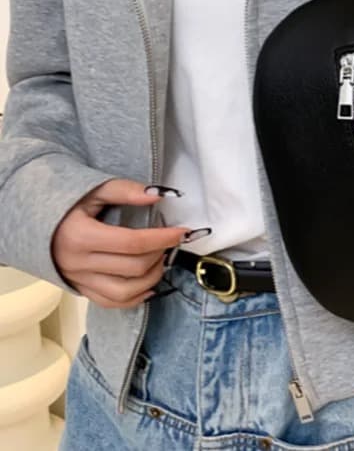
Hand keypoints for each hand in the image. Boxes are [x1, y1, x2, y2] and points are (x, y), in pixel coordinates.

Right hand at [51, 178, 189, 308]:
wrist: (32, 221)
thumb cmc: (66, 203)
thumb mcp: (93, 189)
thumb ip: (125, 190)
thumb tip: (158, 195)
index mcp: (81, 237)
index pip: (133, 243)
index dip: (163, 238)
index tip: (182, 232)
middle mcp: (78, 263)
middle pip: (133, 268)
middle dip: (161, 254)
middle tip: (170, 241)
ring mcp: (78, 280)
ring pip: (124, 292)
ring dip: (152, 278)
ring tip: (161, 260)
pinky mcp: (80, 289)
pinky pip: (111, 303)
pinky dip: (135, 298)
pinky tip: (149, 284)